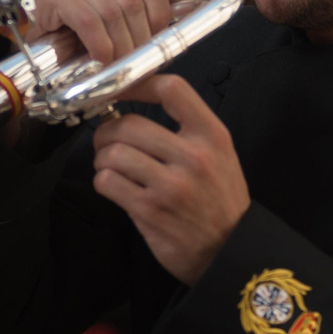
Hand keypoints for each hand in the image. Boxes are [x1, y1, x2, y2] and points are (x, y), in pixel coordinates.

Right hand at [27, 0, 171, 62]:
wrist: (42, 44)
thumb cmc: (83, 32)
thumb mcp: (121, 19)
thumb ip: (148, 17)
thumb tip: (179, 43)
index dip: (159, 19)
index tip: (155, 44)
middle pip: (132, 2)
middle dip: (139, 40)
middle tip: (137, 63)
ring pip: (112, 13)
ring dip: (120, 47)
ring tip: (119, 64)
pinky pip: (89, 21)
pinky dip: (100, 45)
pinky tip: (101, 59)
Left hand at [91, 74, 249, 284]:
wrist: (230, 249)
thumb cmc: (219, 199)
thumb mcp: (221, 153)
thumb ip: (188, 127)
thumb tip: (137, 101)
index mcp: (212, 135)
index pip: (172, 90)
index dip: (138, 84)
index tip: (122, 90)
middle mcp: (194, 156)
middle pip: (130, 124)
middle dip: (107, 131)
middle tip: (107, 141)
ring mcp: (172, 185)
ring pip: (113, 153)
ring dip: (103, 158)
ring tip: (111, 166)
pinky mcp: (151, 210)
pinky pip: (108, 182)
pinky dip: (104, 181)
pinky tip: (115, 186)